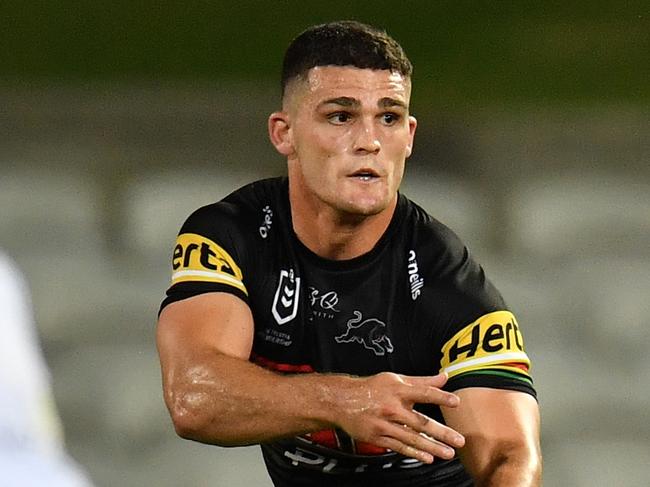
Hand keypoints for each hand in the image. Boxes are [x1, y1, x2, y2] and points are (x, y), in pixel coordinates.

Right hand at [335, 372, 464, 463]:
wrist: (341, 400)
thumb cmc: (370, 388)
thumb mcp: (394, 379)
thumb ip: (421, 381)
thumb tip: (444, 377)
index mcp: (397, 390)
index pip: (423, 392)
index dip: (440, 397)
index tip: (455, 402)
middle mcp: (392, 407)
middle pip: (420, 421)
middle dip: (441, 432)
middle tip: (458, 440)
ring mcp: (384, 424)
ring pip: (412, 438)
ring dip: (432, 447)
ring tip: (447, 453)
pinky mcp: (378, 437)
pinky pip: (399, 446)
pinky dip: (414, 453)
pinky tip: (427, 457)